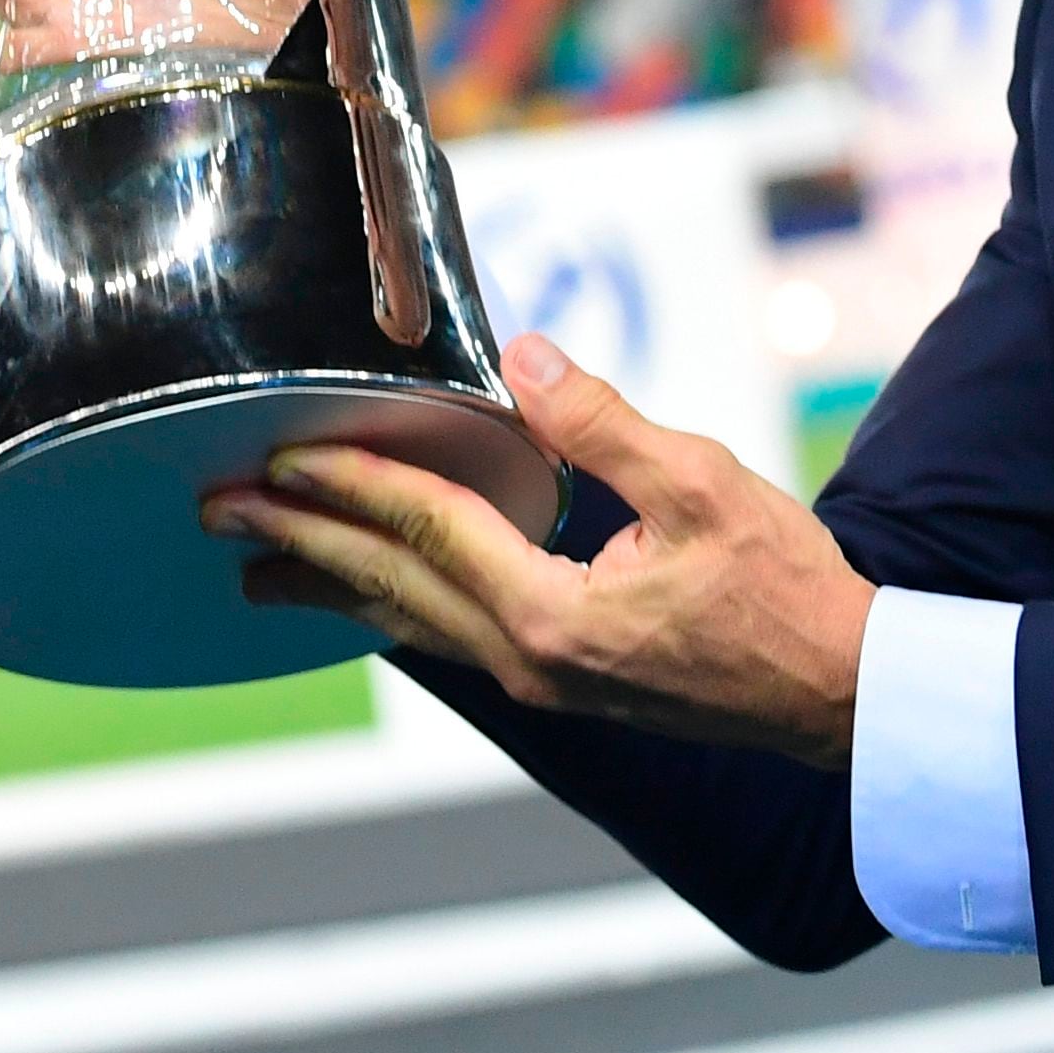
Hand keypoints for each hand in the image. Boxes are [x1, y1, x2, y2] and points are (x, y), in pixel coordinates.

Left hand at [203, 333, 875, 769]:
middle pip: (390, 586)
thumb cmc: (784, 587)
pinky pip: (448, 638)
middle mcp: (529, 657)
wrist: (837, 693)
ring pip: (409, 622)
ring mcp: (542, 678)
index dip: (348, 480)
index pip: (425, 527)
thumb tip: (526, 359)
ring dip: (329, 585)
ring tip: (255, 567)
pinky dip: (393, 609)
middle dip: (299, 542)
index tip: (279, 449)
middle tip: (216, 507)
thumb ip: (604, 422)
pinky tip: (371, 599)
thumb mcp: (701, 482)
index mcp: (553, 611)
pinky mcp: (564, 679)